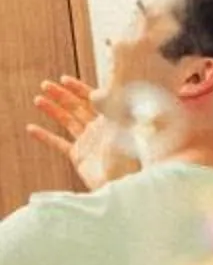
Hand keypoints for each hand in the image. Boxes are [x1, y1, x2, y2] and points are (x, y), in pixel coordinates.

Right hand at [26, 75, 131, 189]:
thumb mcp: (122, 128)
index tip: (64, 79)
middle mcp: (99, 129)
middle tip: (46, 85)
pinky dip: (45, 136)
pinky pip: (60, 143)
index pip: (94, 99)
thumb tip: (97, 92)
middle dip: (62, 95)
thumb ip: (112, 108)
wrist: (122, 185)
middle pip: (77, 107)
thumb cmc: (127, 157)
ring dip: (53, 110)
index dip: (79, 88)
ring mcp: (88, 142)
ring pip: (68, 121)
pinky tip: (32, 128)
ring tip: (38, 99)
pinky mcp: (79, 156)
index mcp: (112, 120)